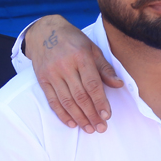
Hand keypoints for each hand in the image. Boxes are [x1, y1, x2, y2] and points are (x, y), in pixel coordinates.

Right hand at [24, 15, 122, 132]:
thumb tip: (118, 84)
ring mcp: (51, 73)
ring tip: (89, 128)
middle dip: (92, 114)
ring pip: (66, 101)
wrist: (44, 31)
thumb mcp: (92, 48)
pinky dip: (62, 114)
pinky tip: (72, 123)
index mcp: (80, 56)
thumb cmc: (72, 40)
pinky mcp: (42, 79)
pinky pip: (52, 101)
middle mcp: (64, 65)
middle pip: (80, 96)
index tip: (107, 115)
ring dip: (79, 117)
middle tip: (101, 127)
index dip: (100, 101)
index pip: (92, 84)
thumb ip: (104, 67)